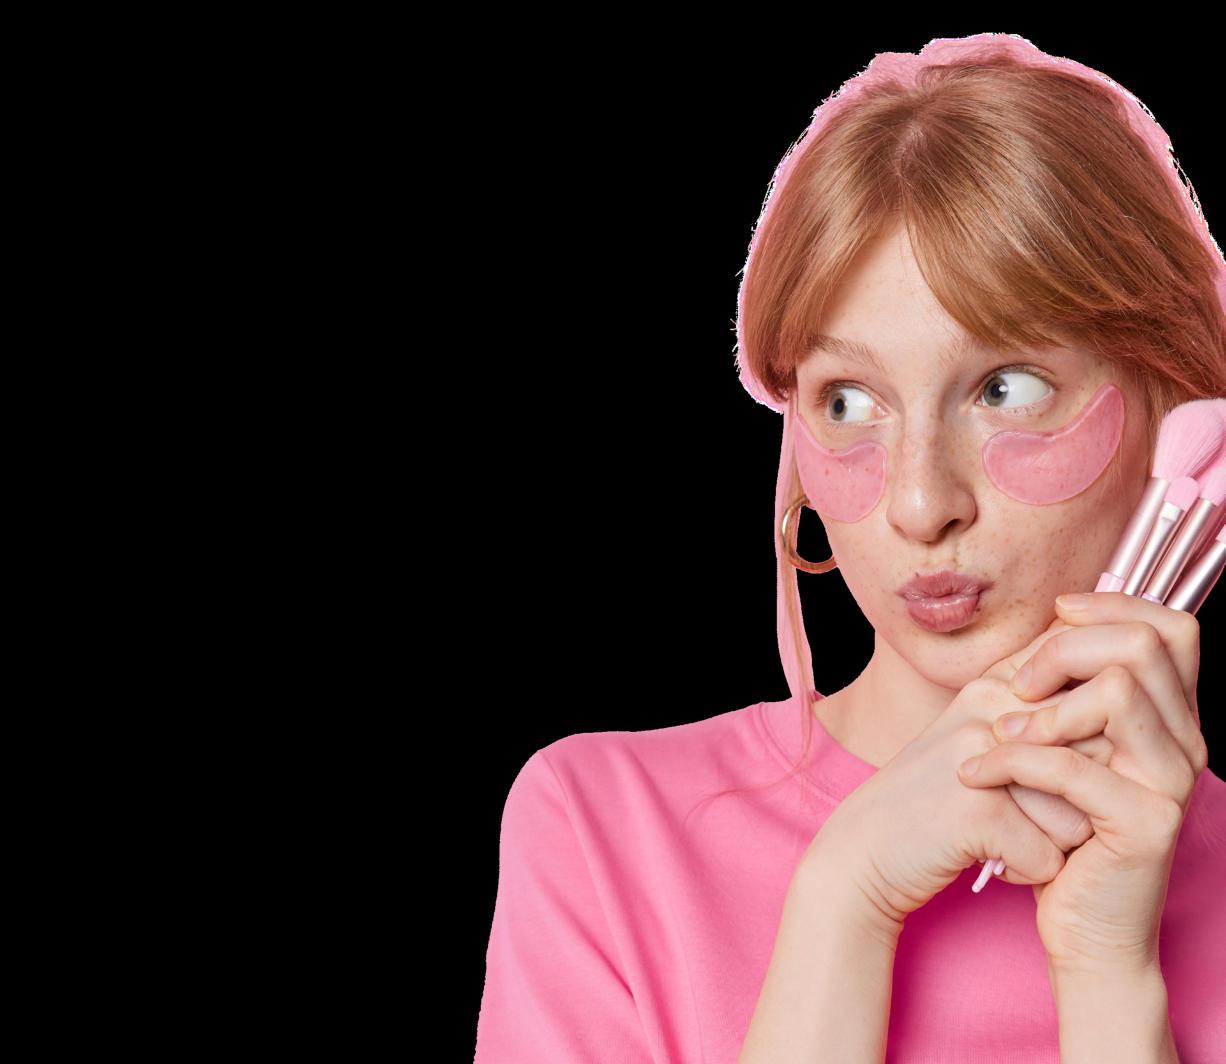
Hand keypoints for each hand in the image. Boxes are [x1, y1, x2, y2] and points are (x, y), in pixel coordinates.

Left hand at [957, 592, 1208, 975]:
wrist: (1082, 927)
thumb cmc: (1062, 828)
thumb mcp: (1066, 746)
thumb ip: (1069, 688)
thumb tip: (1054, 618)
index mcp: (1171, 717)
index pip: (1170, 627)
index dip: (1111, 606)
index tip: (1056, 615)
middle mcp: (1186, 743)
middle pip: (1143, 646)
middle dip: (1064, 650)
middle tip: (1016, 686)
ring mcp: (1171, 784)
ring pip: (1118, 694)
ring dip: (1042, 706)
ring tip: (998, 733)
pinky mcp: (1144, 825)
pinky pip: (1073, 766)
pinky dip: (1011, 762)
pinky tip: (976, 774)